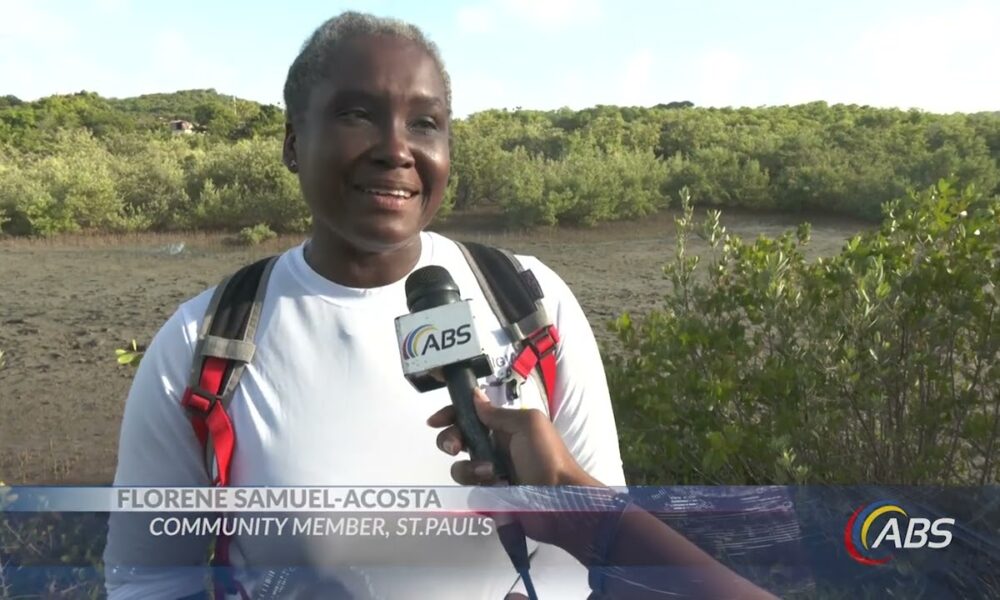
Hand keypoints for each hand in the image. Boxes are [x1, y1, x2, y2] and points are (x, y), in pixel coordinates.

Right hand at [426, 388, 598, 486]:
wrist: (562, 499)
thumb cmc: (547, 456)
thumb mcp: (528, 424)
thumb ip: (498, 413)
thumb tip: (474, 396)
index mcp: (505, 427)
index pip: (471, 416)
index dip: (451, 414)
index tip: (435, 421)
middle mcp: (495, 448)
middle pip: (458, 440)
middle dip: (450, 440)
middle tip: (455, 447)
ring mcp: (491, 474)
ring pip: (460, 467)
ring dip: (469, 467)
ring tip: (490, 472)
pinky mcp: (489, 496)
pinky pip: (469, 489)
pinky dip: (476, 485)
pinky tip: (493, 485)